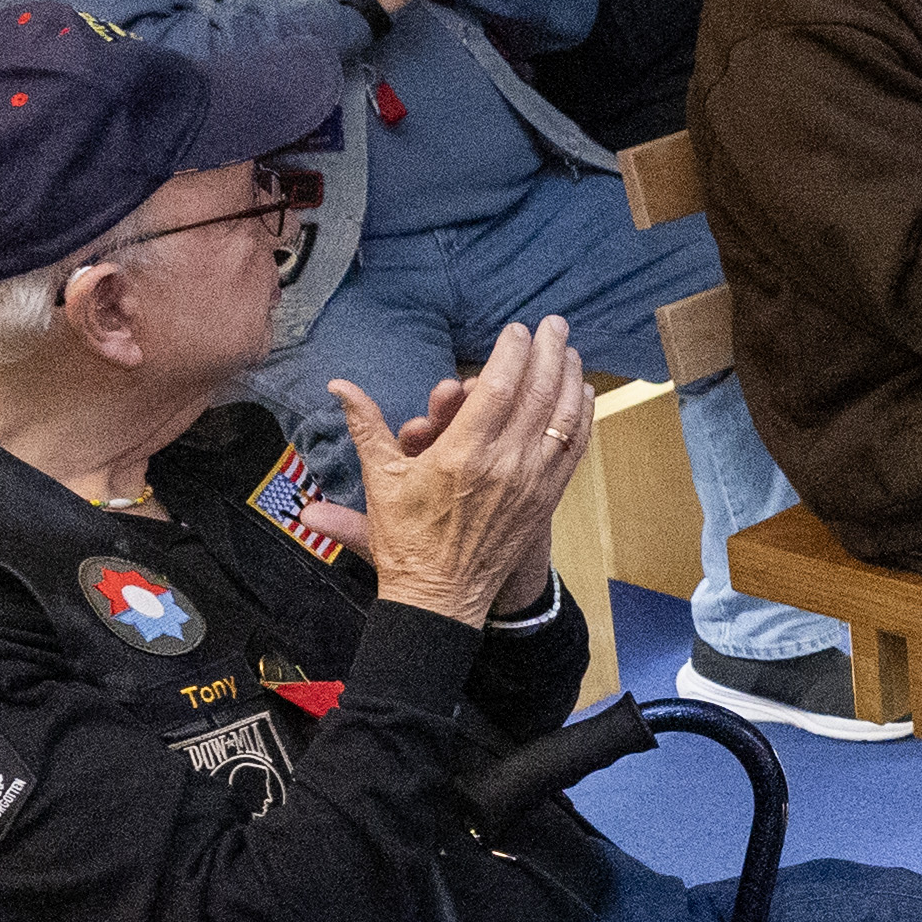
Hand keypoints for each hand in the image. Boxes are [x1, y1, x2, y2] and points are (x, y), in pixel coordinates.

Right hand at [332, 328, 594, 625]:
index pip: (498, 387)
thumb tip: (338, 385)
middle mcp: (504, 465)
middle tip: (554, 323)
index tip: (517, 330)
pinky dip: (581, 418)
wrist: (439, 598)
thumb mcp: (381, 481)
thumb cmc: (407, 541)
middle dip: (549, 352)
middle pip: (538, 394)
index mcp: (462, 455)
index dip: (512, 352)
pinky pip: (572, 450)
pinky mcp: (545, 500)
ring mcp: (530, 484)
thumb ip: (366, 425)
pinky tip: (583, 394)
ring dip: (570, 378)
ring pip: (562, 418)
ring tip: (571, 350)